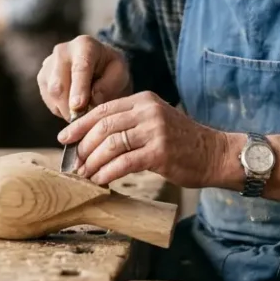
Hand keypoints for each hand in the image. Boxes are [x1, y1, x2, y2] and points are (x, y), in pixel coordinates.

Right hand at [36, 35, 131, 119]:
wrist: (98, 64)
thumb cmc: (110, 68)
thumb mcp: (120, 73)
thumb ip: (109, 85)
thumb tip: (93, 99)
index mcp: (84, 45)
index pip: (80, 68)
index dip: (78, 88)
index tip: (78, 106)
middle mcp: (62, 51)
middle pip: (59, 84)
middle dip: (70, 106)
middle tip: (84, 119)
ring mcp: (48, 64)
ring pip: (51, 94)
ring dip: (66, 109)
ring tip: (82, 112)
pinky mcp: (42, 78)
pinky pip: (48, 100)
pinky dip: (61, 109)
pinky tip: (73, 106)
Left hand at [59, 91, 231, 187]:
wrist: (214, 154)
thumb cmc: (182, 142)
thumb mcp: (155, 122)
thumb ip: (130, 123)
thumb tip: (93, 138)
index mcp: (144, 100)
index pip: (104, 109)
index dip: (80, 124)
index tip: (65, 138)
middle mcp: (149, 111)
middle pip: (104, 126)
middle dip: (83, 146)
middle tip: (74, 162)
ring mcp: (155, 131)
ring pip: (111, 144)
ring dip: (93, 162)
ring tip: (85, 174)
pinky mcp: (160, 152)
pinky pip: (124, 162)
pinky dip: (108, 173)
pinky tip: (101, 180)